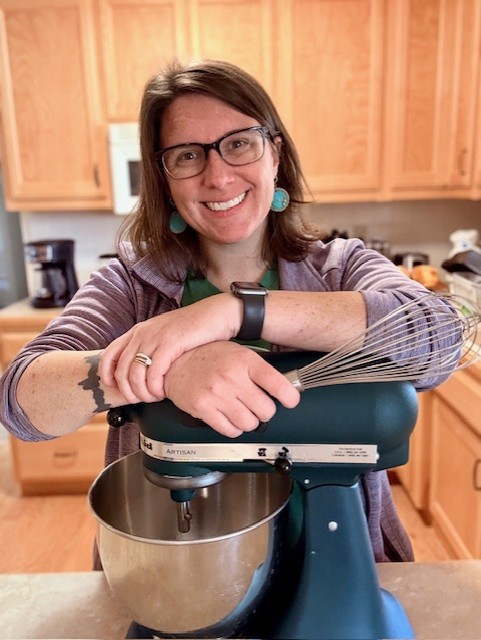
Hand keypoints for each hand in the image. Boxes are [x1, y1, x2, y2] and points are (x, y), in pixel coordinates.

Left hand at [98, 294, 239, 403]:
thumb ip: (150, 348)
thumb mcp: (164, 335)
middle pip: (122, 370)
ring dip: (143, 392)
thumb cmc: (193, 329)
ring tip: (155, 398)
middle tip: (142, 401)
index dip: (107, 375)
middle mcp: (143, 333)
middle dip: (129, 392)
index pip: (109, 355)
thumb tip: (140, 372)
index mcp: (138, 331)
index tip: (117, 388)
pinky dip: (156, 387)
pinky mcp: (171, 343)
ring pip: (136, 374)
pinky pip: (155, 372)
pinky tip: (164, 393)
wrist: (216, 314)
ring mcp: (156, 337)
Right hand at [163, 341, 299, 437]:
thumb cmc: (209, 356)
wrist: (175, 361)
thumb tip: (284, 388)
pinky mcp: (203, 408)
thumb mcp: (237, 352)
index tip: (290, 401)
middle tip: (258, 406)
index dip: (289, 397)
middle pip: (266, 410)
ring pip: (249, 424)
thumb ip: (258, 368)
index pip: (277, 384)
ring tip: (242, 412)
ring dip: (249, 422)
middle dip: (264, 411)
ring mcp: (217, 393)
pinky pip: (230, 430)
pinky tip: (229, 417)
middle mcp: (232, 377)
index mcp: (244, 360)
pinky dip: (233, 428)